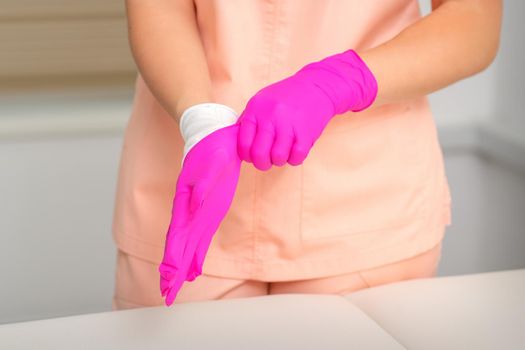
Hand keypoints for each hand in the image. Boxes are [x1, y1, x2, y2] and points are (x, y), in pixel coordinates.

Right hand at [158, 124, 240, 305]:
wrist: (216, 132)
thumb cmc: (213, 146)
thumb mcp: (212, 161)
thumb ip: (202, 182)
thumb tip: (193, 203)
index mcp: (186, 200)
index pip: (176, 236)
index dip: (172, 259)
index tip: (167, 280)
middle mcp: (189, 210)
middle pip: (178, 246)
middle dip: (172, 271)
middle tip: (166, 296)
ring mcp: (198, 211)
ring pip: (187, 245)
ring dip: (181, 267)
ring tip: (174, 289)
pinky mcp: (209, 210)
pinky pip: (200, 237)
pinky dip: (196, 255)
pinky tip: (194, 269)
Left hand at [237, 49, 377, 170]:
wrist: (317, 87)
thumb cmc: (287, 97)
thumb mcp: (261, 102)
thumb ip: (248, 121)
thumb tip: (237, 143)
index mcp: (256, 110)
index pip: (243, 144)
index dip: (247, 155)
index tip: (252, 155)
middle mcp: (271, 117)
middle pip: (259, 155)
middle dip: (262, 163)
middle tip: (267, 159)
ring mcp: (289, 125)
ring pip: (278, 158)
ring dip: (279, 161)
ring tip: (282, 152)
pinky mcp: (306, 134)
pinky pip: (296, 158)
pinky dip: (294, 159)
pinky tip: (294, 149)